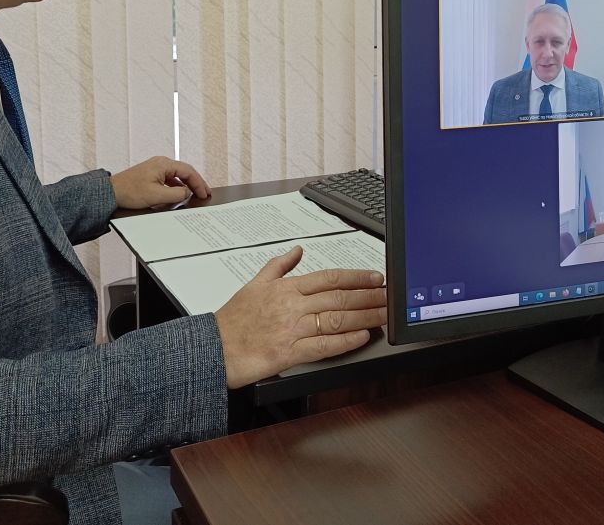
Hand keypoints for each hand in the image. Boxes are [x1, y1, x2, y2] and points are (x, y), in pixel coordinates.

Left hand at [109, 156, 209, 209]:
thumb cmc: (130, 192)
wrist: (111, 193)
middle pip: (184, 171)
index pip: (188, 171)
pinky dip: (177, 186)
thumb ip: (176, 194)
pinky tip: (179, 194)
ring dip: (186, 185)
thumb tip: (187, 192)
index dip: (199, 183)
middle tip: (204, 193)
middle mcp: (161, 163)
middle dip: (195, 183)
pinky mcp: (151, 175)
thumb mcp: (157, 196)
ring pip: (177, 175)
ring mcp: (156, 168)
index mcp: (163, 164)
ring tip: (194, 194)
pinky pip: (169, 179)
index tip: (204, 193)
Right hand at [213, 246, 386, 388]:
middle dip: (369, 296)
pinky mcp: (290, 352)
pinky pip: (323, 345)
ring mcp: (292, 329)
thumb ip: (278, 266)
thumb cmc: (232, 320)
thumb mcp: (253, 284)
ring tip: (384, 315)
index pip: (329, 278)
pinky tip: (362, 336)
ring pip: (337, 319)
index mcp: (286, 288)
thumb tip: (297, 251)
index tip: (376, 278)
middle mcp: (292, 306)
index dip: (357, 277)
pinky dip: (345, 341)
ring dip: (365, 316)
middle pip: (339, 297)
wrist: (214, 349)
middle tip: (390, 296)